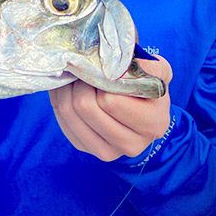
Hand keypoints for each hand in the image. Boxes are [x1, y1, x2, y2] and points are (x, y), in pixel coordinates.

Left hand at [48, 56, 172, 160]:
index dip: (99, 79)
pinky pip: (62, 121)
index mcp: (152, 124)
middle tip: (80, 68)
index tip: (98, 67)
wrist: (137, 106)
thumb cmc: (144, 84)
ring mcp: (108, 151)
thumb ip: (150, 66)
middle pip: (86, 108)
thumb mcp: (156, 71)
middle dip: (79, 83)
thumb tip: (133, 63)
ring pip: (69, 113)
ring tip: (73, 76)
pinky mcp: (86, 148)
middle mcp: (132, 144)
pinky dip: (59, 100)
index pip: (110, 101)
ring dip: (65, 89)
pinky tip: (68, 90)